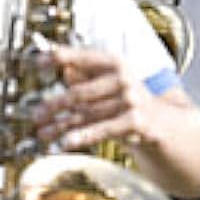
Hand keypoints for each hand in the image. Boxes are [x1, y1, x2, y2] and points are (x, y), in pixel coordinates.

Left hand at [34, 44, 153, 151]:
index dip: (59, 58)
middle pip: (80, 92)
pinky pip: (104, 129)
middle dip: (54, 105)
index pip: (82, 56)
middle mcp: (123, 77)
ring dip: (62, 126)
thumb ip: (81, 75)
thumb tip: (55, 63)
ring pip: (87, 114)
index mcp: (113, 62)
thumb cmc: (126, 101)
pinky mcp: (137, 121)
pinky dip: (84, 136)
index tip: (37, 62)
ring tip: (43, 134)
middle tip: (35, 116)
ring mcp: (131, 99)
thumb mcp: (105, 83)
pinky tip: (66, 142)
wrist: (163, 123)